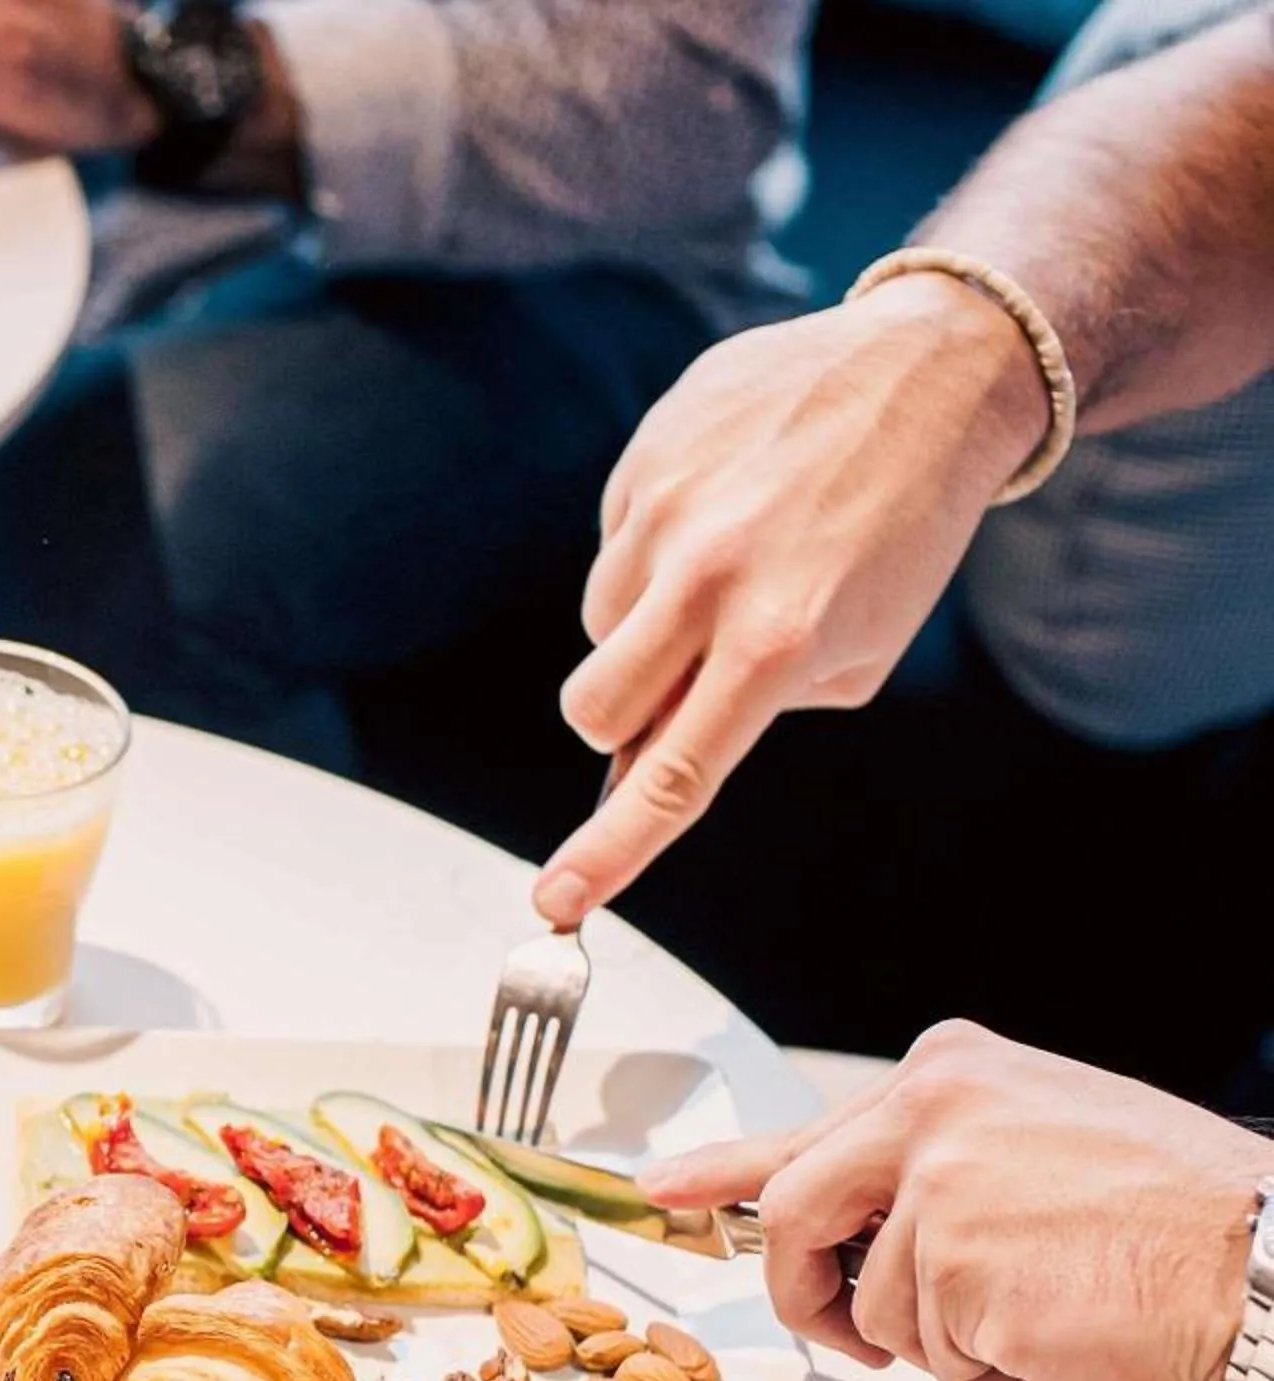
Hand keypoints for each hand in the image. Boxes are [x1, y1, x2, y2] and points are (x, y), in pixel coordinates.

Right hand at [531, 275, 1052, 927]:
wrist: (930, 373)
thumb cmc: (902, 531)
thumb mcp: (858, 648)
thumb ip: (754, 709)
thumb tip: (652, 747)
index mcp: (779, 642)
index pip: (672, 775)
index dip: (609, 851)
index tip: (558, 900)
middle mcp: (709, 579)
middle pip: (593, 707)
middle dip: (617, 719)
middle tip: (677, 686)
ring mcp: (668, 512)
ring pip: (599, 624)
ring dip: (645, 622)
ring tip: (732, 564)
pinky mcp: (647, 457)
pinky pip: (614, 542)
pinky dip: (656, 547)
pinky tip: (726, 506)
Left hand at [638, 1023, 1269, 1380]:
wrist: (1265, 1254)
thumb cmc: (1168, 1208)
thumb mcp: (1027, 1140)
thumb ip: (918, 1162)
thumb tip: (815, 1203)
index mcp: (946, 1076)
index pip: (801, 1132)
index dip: (721, 1173)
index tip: (664, 1190)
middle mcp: (929, 1118)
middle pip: (793, 1218)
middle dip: (809, 1291)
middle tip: (853, 1329)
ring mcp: (938, 1195)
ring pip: (873, 1306)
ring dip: (941, 1338)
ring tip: (1036, 1305)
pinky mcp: (958, 1274)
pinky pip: (930, 1356)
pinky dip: (985, 1370)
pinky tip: (1054, 1331)